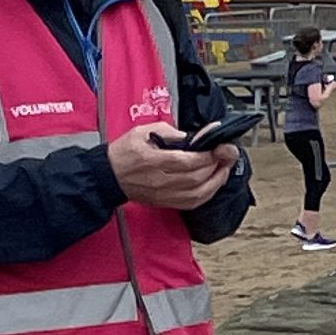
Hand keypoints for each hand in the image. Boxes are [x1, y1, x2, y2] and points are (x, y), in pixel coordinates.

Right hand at [110, 124, 232, 210]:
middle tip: (227, 154)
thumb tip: (193, 137)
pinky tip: (213, 183)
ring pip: (198, 193)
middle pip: (196, 178)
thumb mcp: (143, 132)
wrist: (108, 175)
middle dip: (217, 166)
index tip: (219, 146)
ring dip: (216, 181)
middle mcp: (160, 180)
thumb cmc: (124, 152)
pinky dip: (207, 194)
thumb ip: (169, 132)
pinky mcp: (165, 202)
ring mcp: (163, 194)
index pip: (187, 161)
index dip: (208, 155)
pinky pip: (192, 203)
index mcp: (152, 160)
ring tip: (224, 168)